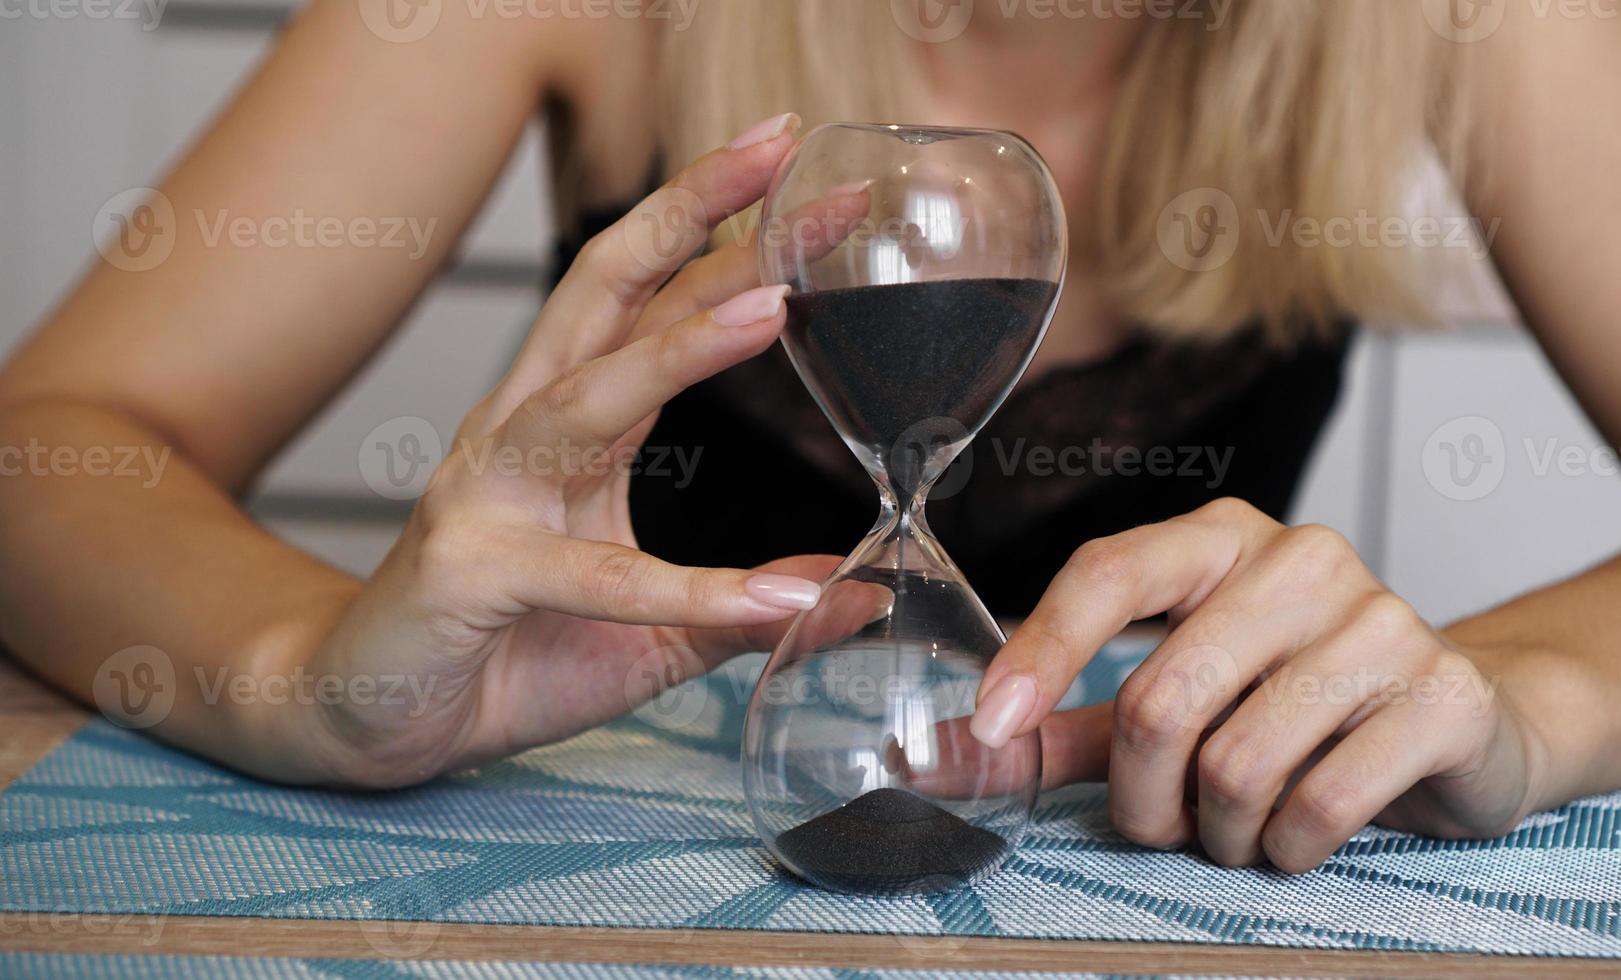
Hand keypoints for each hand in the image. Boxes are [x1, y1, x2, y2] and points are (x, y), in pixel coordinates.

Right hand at [285, 113, 852, 786]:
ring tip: (772, 302)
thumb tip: (863, 592)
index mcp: (575, 422)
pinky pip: (590, 575)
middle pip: (607, 291)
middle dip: (690, 211)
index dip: (735, 240)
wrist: (373, 717)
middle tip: (777, 146)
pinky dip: (687, 589)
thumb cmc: (508, 652)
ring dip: (680, 344)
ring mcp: (488, 492)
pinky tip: (770, 597)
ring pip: (587, 398)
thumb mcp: (654, 629)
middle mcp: (525, 430)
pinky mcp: (471, 572)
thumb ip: (747, 604)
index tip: (821, 188)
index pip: (657, 303)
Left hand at [971, 498, 1549, 871]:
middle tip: (1164, 824)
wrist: (1468, 721)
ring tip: (1240, 829)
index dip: (1041, 652)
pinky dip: (1290, 846)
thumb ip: (1063, 729)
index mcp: (1222, 539)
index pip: (1109, 572)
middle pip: (1161, 696)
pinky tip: (1298, 835)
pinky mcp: (1443, 695)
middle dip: (1143, 796)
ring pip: (1237, 763)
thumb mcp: (1178, 703)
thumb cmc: (1301, 707)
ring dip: (1220, 831)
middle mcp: (1302, 559)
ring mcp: (1382, 620)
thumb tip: (938, 756)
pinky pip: (1322, 802)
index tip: (992, 726)